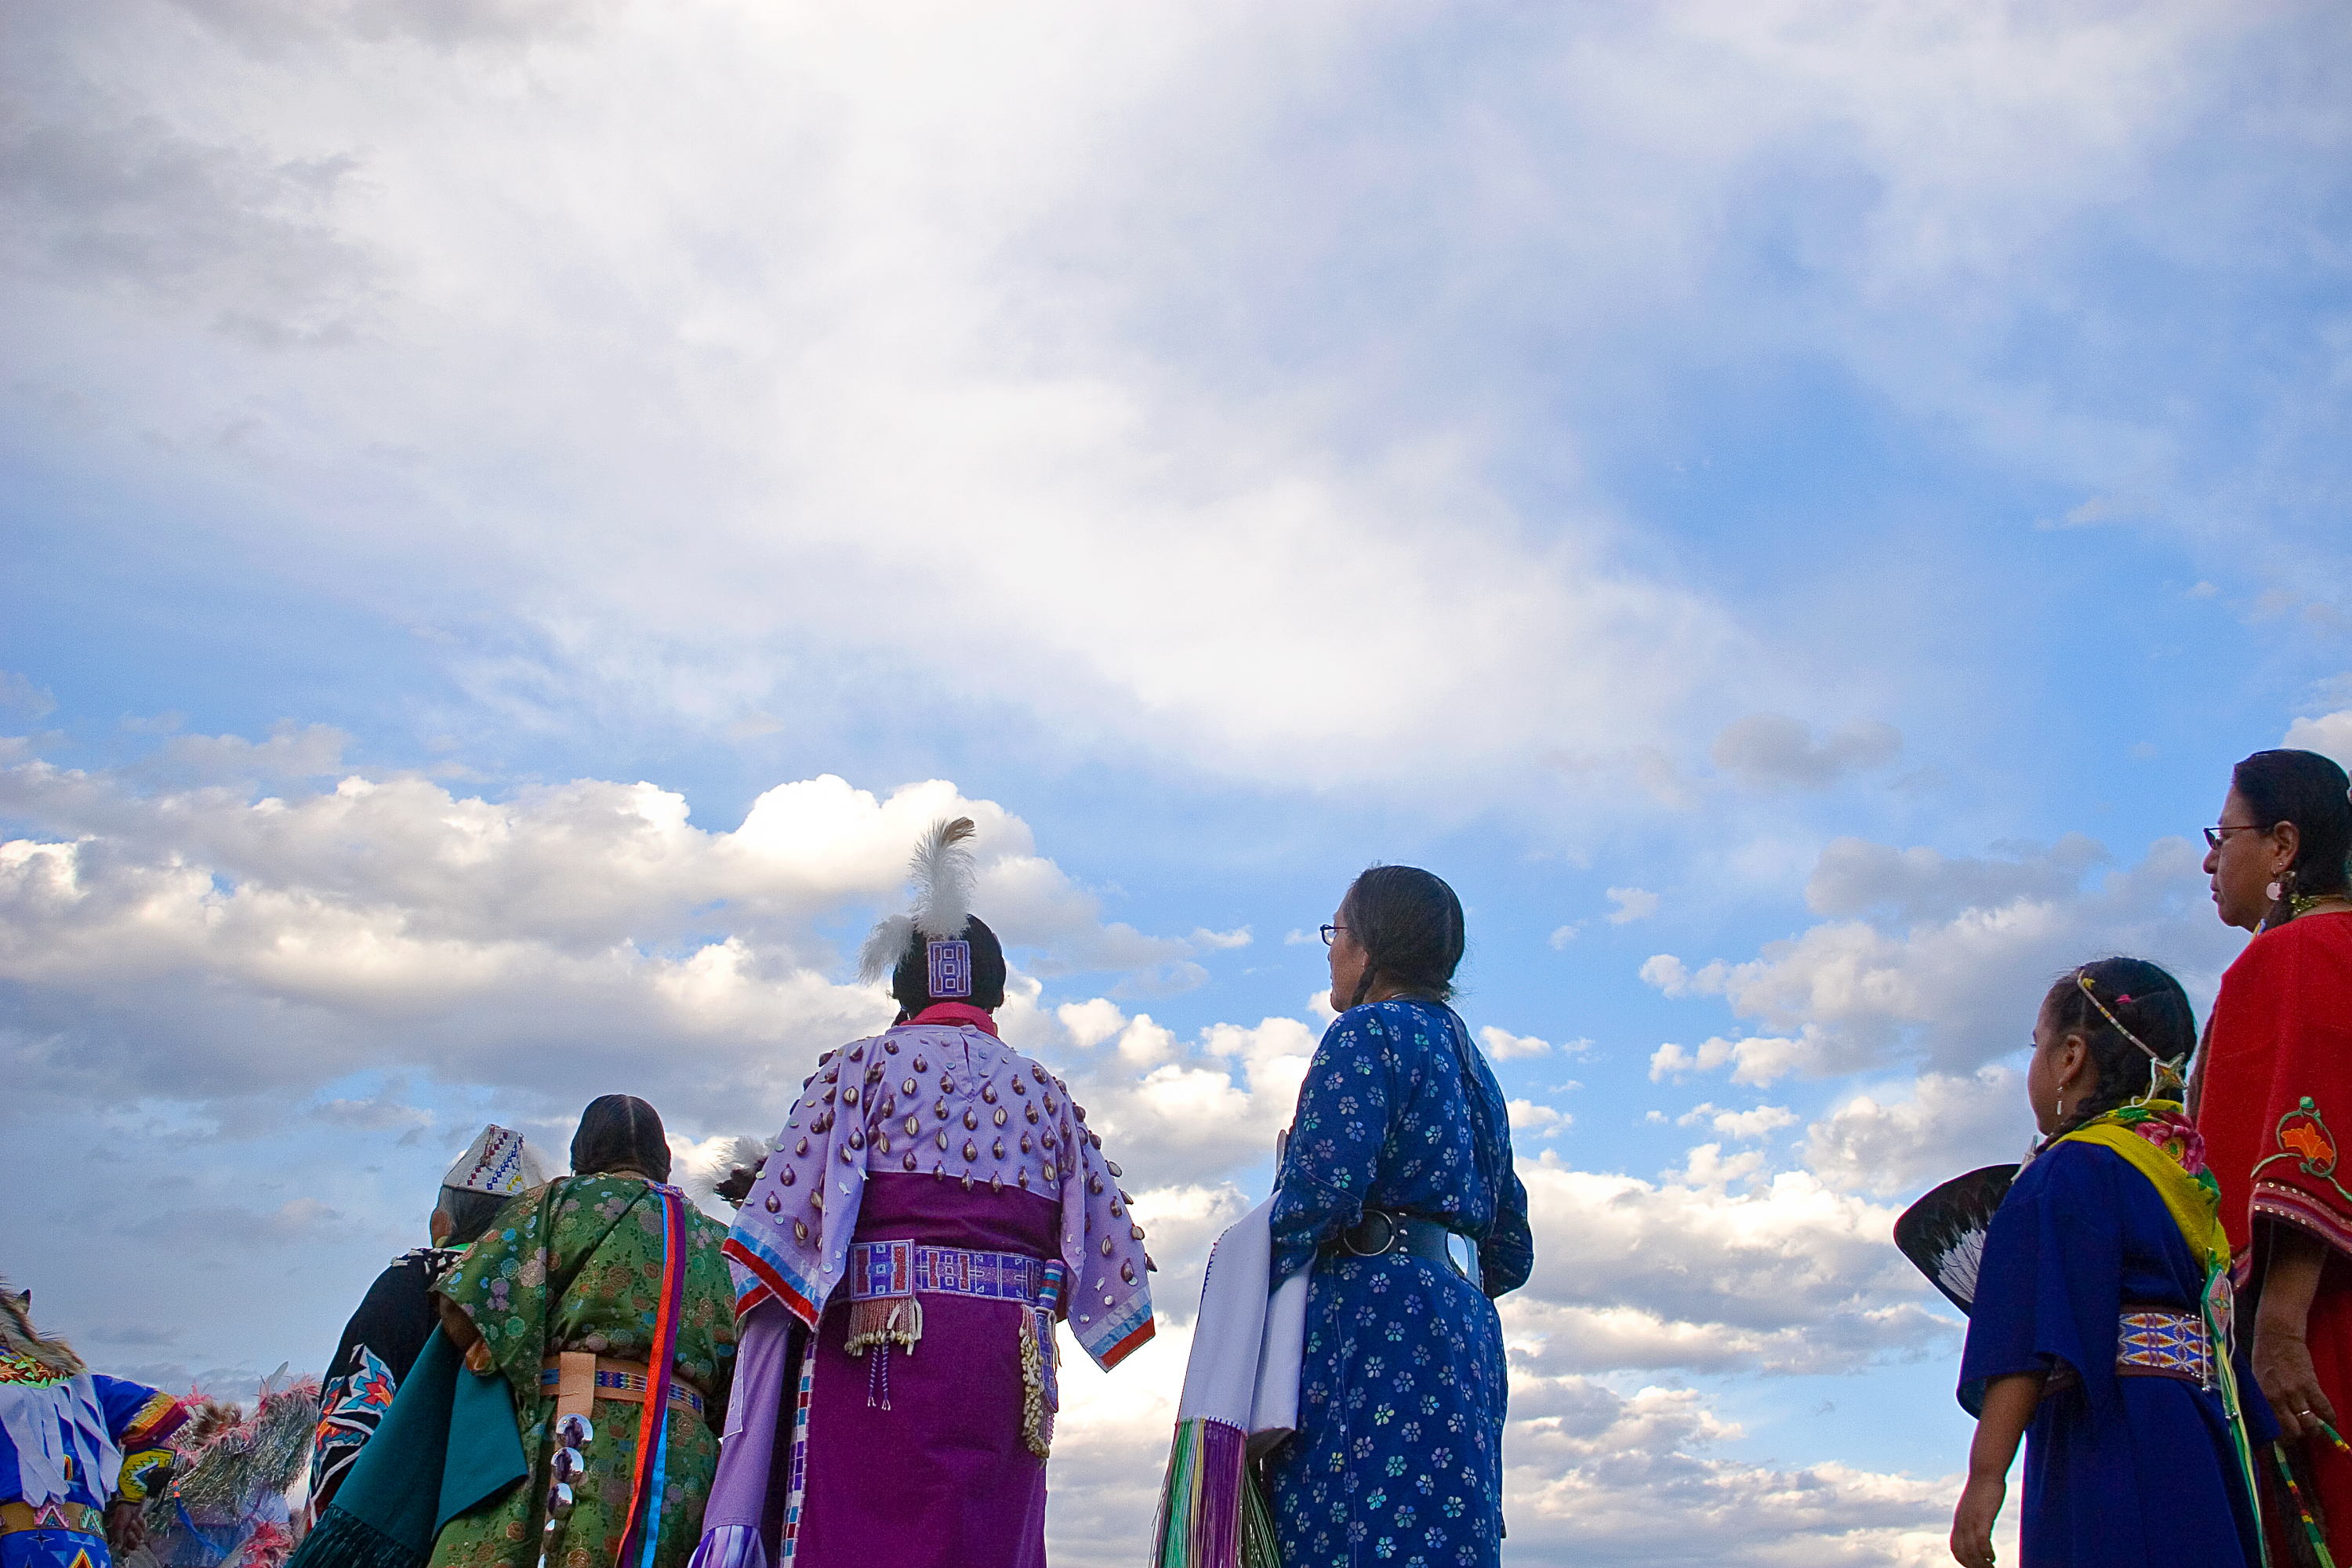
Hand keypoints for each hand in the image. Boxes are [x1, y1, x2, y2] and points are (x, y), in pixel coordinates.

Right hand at [107, 1501, 147, 1553]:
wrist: (130, 1504)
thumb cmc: (122, 1515)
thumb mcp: (118, 1526)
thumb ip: (119, 1538)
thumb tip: (117, 1549)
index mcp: (121, 1539)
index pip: (125, 1551)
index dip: (126, 1552)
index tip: (127, 1549)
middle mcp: (128, 1538)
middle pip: (134, 1546)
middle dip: (133, 1539)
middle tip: (129, 1532)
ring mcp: (136, 1532)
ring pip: (141, 1538)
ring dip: (137, 1529)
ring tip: (132, 1521)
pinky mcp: (142, 1526)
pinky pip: (145, 1529)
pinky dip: (141, 1523)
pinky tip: (138, 1518)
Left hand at [1950, 1475, 2003, 1567]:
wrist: (1985, 1472)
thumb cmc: (1983, 1488)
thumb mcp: (1975, 1506)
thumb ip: (1974, 1517)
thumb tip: (1977, 1527)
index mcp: (1959, 1521)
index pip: (1955, 1547)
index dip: (1963, 1560)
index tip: (1973, 1566)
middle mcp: (1961, 1522)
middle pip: (1962, 1552)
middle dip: (1973, 1565)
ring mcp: (1971, 1520)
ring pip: (1972, 1550)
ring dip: (1981, 1563)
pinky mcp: (1982, 1517)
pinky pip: (1981, 1541)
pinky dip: (1986, 1553)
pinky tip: (1993, 1557)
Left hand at [2255, 1321, 2337, 1443]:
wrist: (2277, 1336)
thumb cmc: (2263, 1359)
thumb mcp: (2256, 1382)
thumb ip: (2264, 1402)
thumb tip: (2270, 1424)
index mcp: (2261, 1398)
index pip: (2272, 1429)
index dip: (2282, 1442)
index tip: (2287, 1446)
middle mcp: (2277, 1398)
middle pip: (2293, 1432)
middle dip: (2299, 1439)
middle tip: (2303, 1437)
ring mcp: (2295, 1392)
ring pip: (2310, 1424)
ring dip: (2316, 1432)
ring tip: (2317, 1432)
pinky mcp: (2311, 1384)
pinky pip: (2325, 1408)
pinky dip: (2330, 1419)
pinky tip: (2331, 1423)